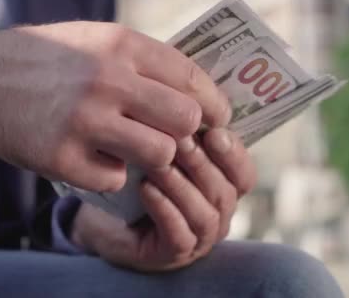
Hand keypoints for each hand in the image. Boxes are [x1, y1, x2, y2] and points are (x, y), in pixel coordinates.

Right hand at [0, 22, 230, 191]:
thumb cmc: (43, 60)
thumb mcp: (92, 40)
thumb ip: (139, 61)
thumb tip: (192, 92)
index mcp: (119, 45)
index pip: (191, 79)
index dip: (213, 104)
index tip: (216, 120)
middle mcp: (106, 81)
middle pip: (184, 121)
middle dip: (185, 135)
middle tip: (173, 140)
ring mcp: (84, 121)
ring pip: (158, 155)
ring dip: (152, 160)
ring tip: (134, 153)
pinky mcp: (62, 158)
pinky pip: (115, 179)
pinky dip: (110, 175)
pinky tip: (94, 161)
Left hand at [70, 129, 255, 270]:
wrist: (104, 216)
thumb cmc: (136, 178)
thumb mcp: (160, 149)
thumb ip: (180, 132)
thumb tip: (187, 94)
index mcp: (222, 186)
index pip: (244, 173)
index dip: (234, 153)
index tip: (215, 131)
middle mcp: (217, 214)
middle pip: (225, 191)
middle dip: (202, 163)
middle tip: (179, 141)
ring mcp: (197, 238)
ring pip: (205, 213)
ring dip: (182, 185)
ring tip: (157, 163)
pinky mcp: (172, 254)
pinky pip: (179, 235)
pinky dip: (165, 210)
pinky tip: (146, 189)